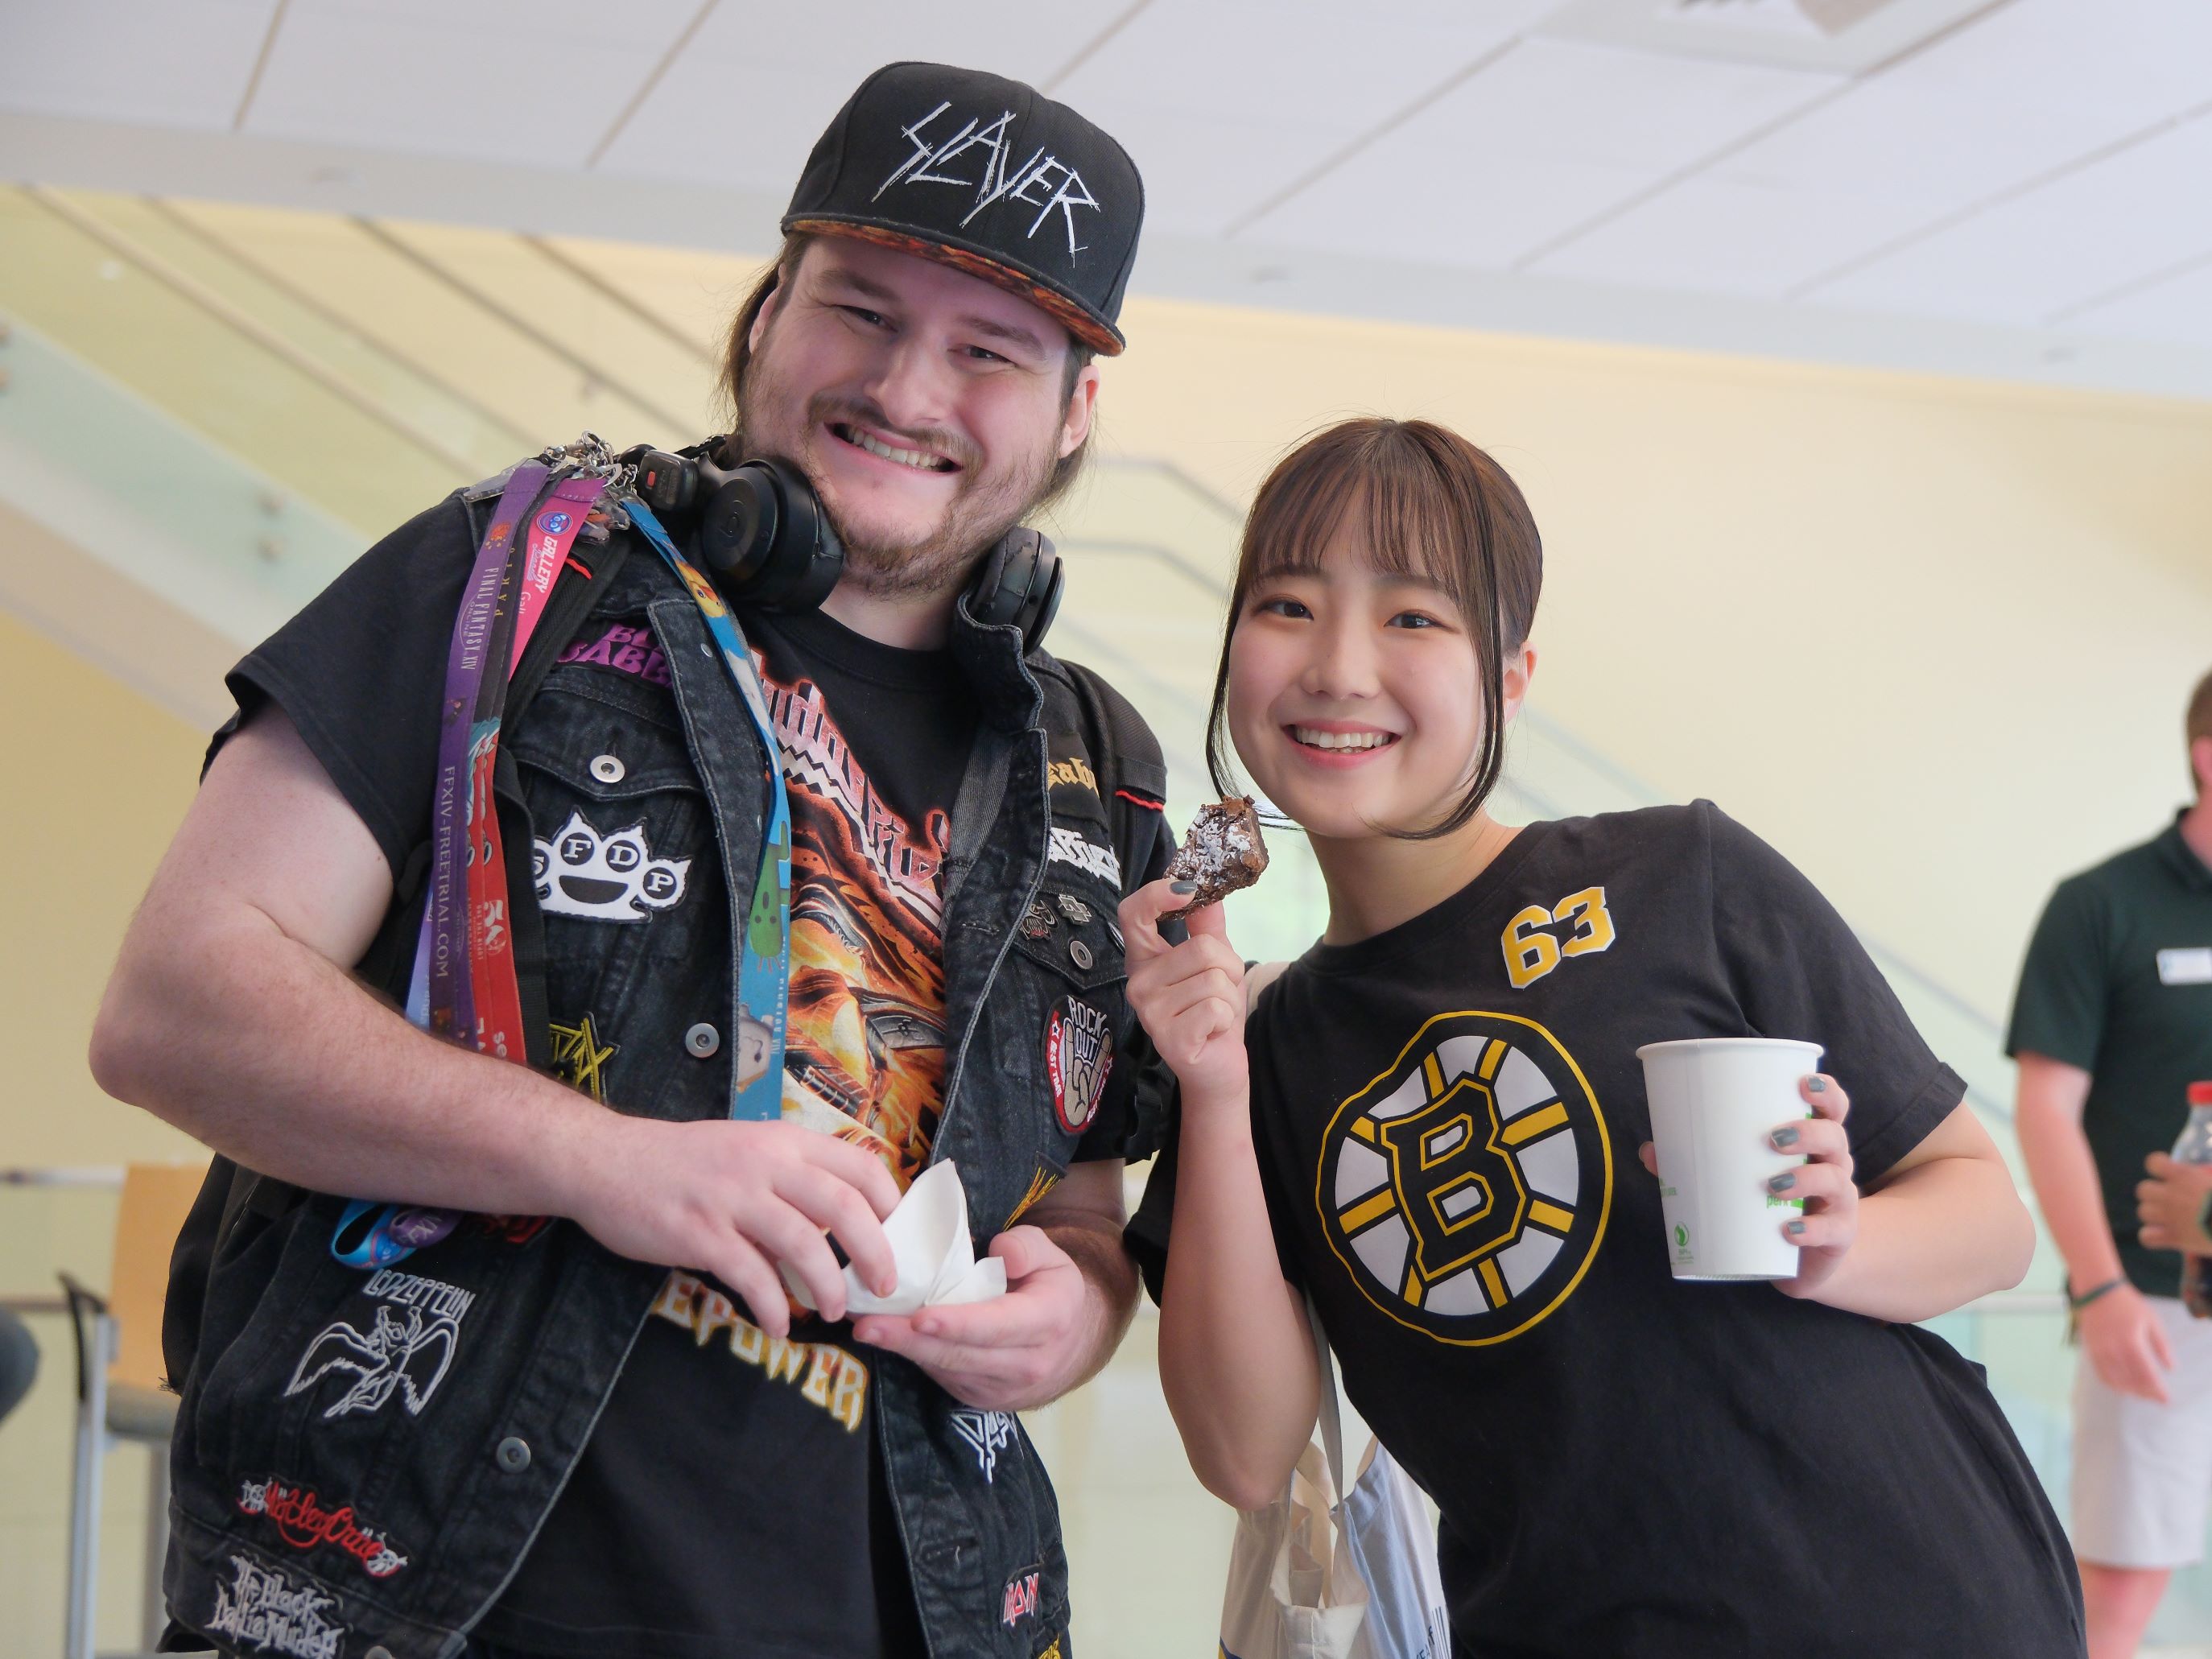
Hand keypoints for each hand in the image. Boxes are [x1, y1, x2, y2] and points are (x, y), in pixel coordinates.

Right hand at [566, 1115, 900, 1337]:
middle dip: (874, 1252)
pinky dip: (773, 1307)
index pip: (859, 1163)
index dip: (889, 1203)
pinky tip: (778, 1325)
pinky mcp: (700, 1233)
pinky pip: (752, 1276)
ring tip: (831, 1312)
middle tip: (883, 1287)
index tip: (897, 1237)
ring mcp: (732, 1197)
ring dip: (827, 1286)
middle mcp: (764, 1163)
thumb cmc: (682, 1162)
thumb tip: (837, 1227)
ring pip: (804, 1243)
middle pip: (844, 1205)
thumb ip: (789, 1181)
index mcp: (783, 1141)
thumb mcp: (745, 1152)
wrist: (607, 1161)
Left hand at [853, 1226, 1092, 1410]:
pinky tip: (883, 1337)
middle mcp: (1026, 1363)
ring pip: (945, 1369)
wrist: (1070, 1346)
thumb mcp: (1052, 1256)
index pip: (1000, 1325)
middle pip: (961, 1354)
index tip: (921, 1318)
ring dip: (901, 1350)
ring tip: (864, 1328)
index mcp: (1048, 1321)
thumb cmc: (1050, 1289)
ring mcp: (1000, 1387)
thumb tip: (1000, 1252)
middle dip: (910, 1341)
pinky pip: (942, 1375)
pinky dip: (912, 1356)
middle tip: (867, 1325)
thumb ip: (1027, 1246)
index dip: (959, 1324)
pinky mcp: (978, 1397)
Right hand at [1120, 878, 1246, 1097]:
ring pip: (1213, 979)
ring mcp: (1149, 1012)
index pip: (1132, 913)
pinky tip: (1211, 1031)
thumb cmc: (1211, 1012)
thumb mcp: (1214, 962)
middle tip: (1219, 993)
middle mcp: (1138, 983)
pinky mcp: (1169, 1038)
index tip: (1187, 889)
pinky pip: (1215, 1008)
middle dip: (1227, 968)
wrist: (1216, 1067)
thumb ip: (1206, 926)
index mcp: (1144, 959)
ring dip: (1228, 997)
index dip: (1156, 894)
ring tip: (1214, 1015)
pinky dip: (1225, 1018)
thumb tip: (1206, 885)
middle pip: (1202, 949)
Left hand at [1642, 1073, 1858, 1297]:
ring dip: (1806, 1178)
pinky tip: (1789, 1230)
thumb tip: (1649, 1150)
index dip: (1826, 1092)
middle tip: (1774, 1138)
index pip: (1832, 1108)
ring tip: (1773, 1185)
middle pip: (1836, 1136)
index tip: (1805, 1082)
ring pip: (1835, 1180)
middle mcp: (1833, 1165)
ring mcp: (1839, 1201)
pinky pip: (1831, 1230)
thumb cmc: (1770, 1202)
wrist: (1803, 1259)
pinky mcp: (1838, 1236)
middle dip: (1809, 1132)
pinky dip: (1811, 1230)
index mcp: (1813, 1141)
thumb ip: (1694, 1162)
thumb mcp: (1741, 1177)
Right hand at [2077, 1280, 2174, 1403]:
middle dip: (2145, 1393)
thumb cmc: (2127, 1304)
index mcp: (2132, 1343)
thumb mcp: (2152, 1321)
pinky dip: (2113, 1384)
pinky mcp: (2091, 1351)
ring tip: (2141, 1394)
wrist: (2097, 1292)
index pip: (2146, 1375)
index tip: (2165, 1399)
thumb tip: (2170, 1368)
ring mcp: (2100, 1352)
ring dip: (2130, 1391)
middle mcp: (2114, 1350)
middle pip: (2131, 1381)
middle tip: (2155, 1398)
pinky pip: (2102, 1374)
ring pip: (2116, 1381)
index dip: (2157, 1390)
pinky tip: (2122, 1387)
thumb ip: (2162, 1345)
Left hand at [2138, 1152, 2211, 1252]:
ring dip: (2153, 1215)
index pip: (2153, 1162)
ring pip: (2143, 1212)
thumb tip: (2205, 1172)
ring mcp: (2170, 1216)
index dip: (2158, 1167)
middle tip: (2169, 1200)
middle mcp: (2171, 1194)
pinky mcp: (2174, 1238)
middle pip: (2143, 1189)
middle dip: (2153, 1194)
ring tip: (2169, 1218)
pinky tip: (2163, 1237)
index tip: (2167, 1172)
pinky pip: (2146, 1237)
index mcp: (2183, 1175)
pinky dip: (2151, 1237)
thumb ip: (2209, 1172)